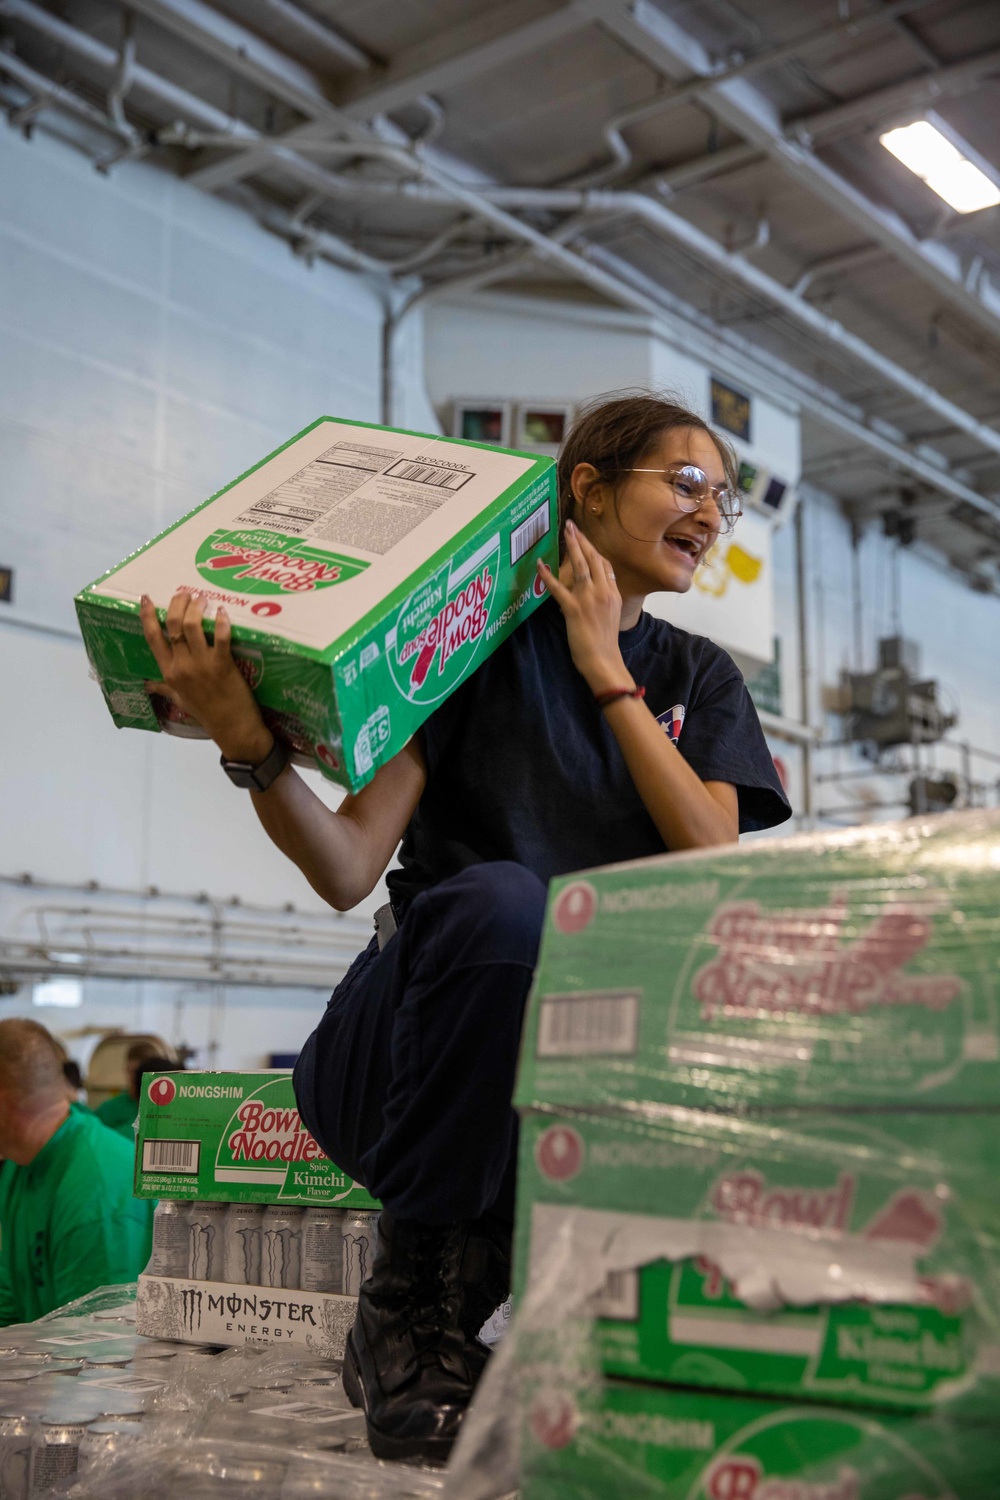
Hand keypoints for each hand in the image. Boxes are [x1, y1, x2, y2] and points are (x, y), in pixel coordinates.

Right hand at [140, 590, 271, 762]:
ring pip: (192, 626)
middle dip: (177, 603)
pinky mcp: (223, 665)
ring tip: (203, 598)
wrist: (231, 727)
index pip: (152, 638)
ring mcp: (202, 664)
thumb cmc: (205, 712)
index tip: (145, 599)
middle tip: (186, 594)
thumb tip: (147, 684)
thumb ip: (163, 687)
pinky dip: (221, 621)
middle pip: (172, 624)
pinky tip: (222, 612)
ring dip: (196, 607)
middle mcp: (181, 666)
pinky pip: (220, 637)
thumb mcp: (179, 700)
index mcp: (168, 672)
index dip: (147, 616)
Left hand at [537, 521, 631, 694]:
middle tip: (572, 526)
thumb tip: (592, 592)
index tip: (585, 539)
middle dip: (583, 540)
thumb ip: (604, 600)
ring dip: (572, 546)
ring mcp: (589, 599)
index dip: (594, 550)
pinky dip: (547, 575)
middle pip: (594, 559)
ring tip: (565, 531)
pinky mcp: (574, 608)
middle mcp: (603, 592)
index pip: (605, 565)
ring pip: (580, 566)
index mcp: (613, 594)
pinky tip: (539, 564)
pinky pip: (558, 588)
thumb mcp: (611, 616)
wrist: (604, 660)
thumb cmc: (605, 643)